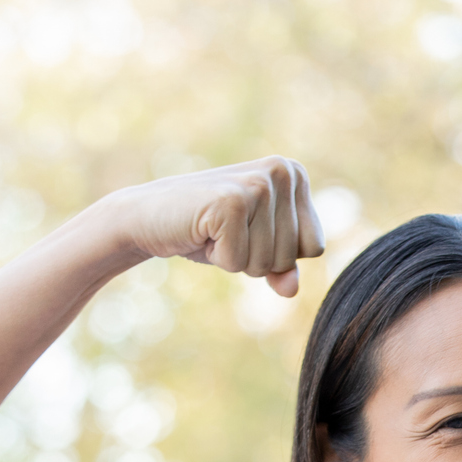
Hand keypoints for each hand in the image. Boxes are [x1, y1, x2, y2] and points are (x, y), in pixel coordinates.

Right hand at [98, 156, 323, 296]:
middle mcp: (283, 171)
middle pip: (290, 256)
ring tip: (214, 230)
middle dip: (255, 257)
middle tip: (225, 231)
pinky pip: (240, 262)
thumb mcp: (254, 250)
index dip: (278, 254)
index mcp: (295, 174)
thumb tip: (292, 290)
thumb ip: (283, 269)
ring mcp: (258, 184)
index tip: (247, 231)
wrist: (147, 216)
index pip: (313, 247)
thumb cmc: (207, 231)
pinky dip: (218, 257)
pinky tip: (201, 231)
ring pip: (268, 262)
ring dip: (236, 257)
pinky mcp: (231, 202)